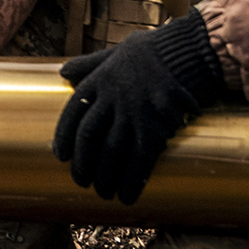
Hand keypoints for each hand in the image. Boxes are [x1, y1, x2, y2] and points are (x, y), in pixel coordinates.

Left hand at [50, 10, 225, 204]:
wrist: (188, 52)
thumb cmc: (150, 52)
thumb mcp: (115, 52)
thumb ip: (88, 64)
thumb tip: (63, 71)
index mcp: (99, 81)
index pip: (73, 113)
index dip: (64, 137)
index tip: (60, 155)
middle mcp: (113, 99)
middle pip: (90, 137)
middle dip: (83, 164)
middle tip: (81, 182)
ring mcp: (134, 114)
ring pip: (112, 153)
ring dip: (106, 177)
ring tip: (104, 193)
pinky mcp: (157, 128)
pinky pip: (140, 161)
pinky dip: (132, 181)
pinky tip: (128, 196)